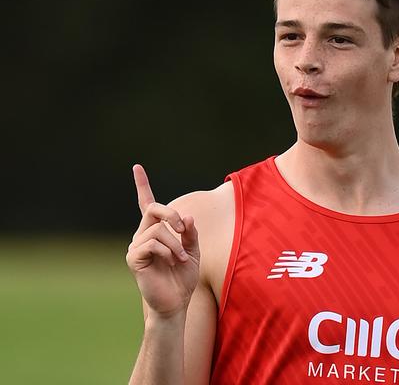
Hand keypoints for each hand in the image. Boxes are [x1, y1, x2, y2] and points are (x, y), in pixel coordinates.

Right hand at [126, 164, 199, 317]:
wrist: (176, 302)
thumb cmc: (183, 278)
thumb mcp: (194, 251)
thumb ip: (191, 233)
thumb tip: (186, 216)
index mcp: (157, 231)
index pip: (147, 204)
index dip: (142, 185)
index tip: (136, 167)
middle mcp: (143, 235)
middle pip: (154, 209)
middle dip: (172, 214)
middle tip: (184, 229)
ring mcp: (137, 246)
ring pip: (157, 228)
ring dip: (175, 241)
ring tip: (181, 257)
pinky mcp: (134, 258)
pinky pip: (151, 243)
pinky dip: (167, 250)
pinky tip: (172, 261)